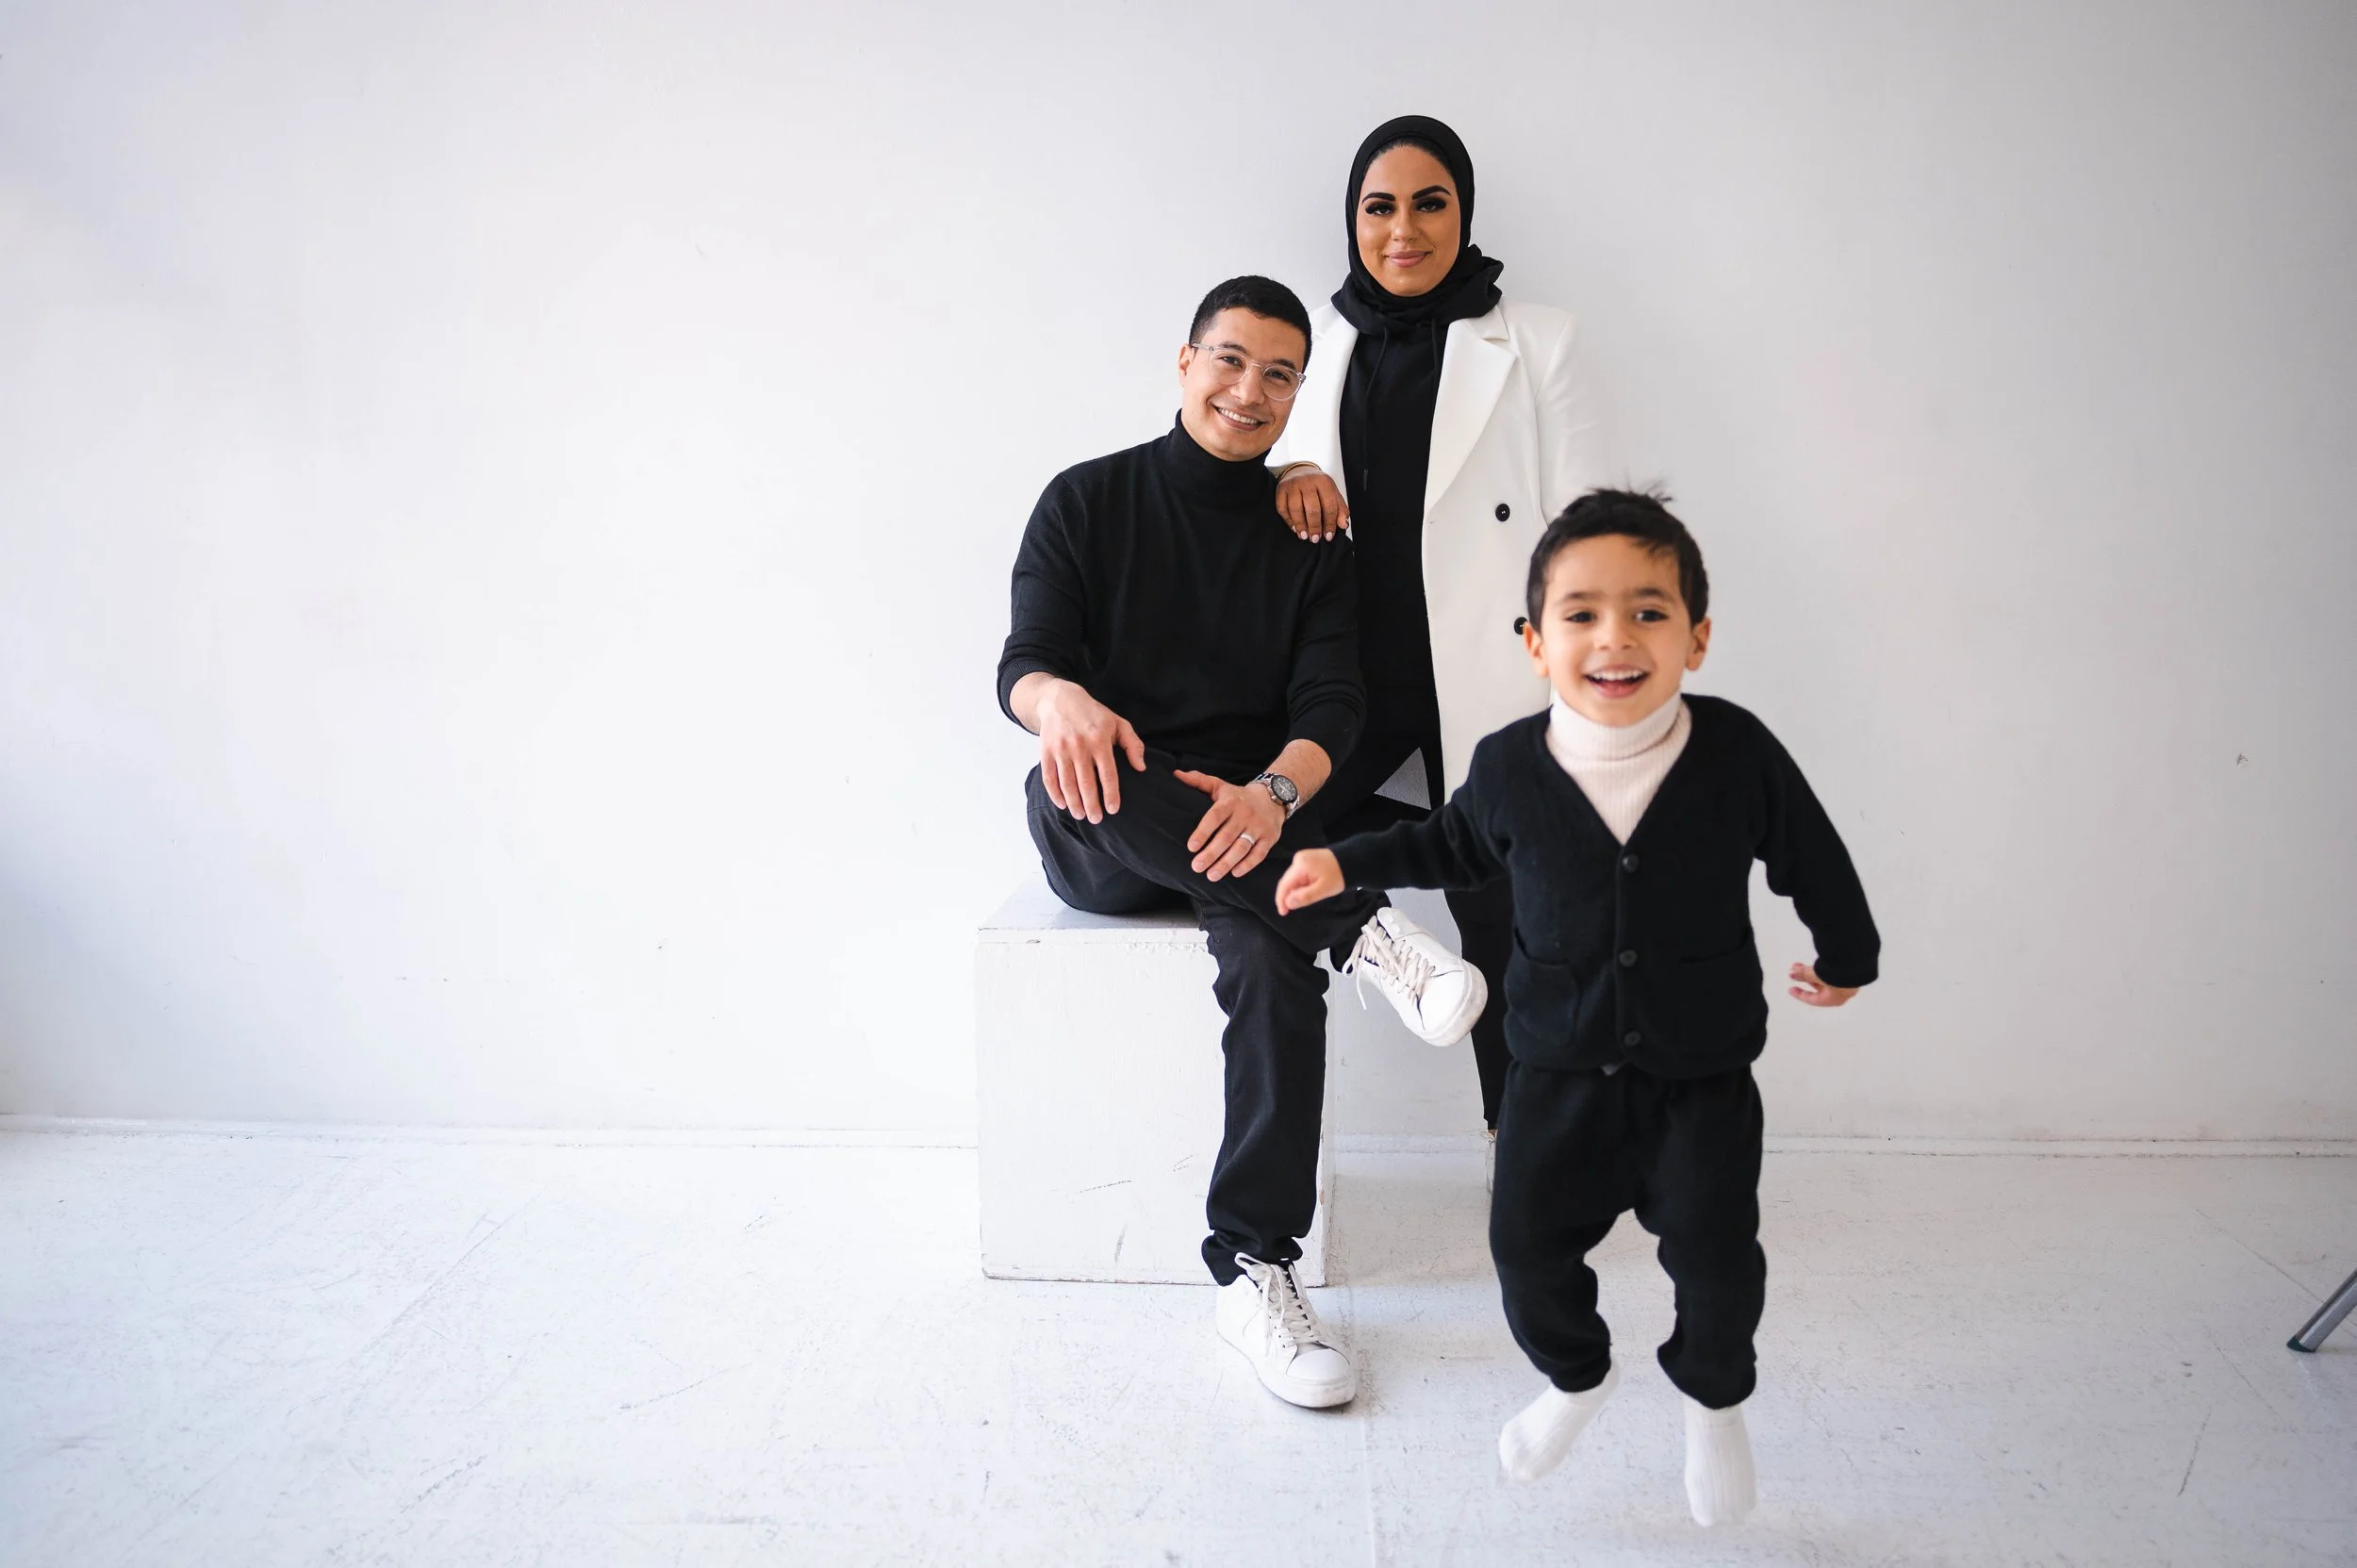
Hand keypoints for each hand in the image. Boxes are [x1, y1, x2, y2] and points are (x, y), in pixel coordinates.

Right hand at [1035, 680, 1146, 822]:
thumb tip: (1141, 767)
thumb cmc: (1094, 714)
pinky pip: (1049, 777)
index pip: (1108, 774)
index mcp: (1100, 740)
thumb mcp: (1118, 723)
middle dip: (1092, 805)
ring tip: (1081, 815)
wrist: (1060, 699)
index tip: (1113, 810)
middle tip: (1097, 820)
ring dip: (1074, 803)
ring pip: (1067, 783)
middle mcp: (1080, 746)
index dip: (1111, 794)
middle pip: (1086, 783)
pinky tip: (1062, 804)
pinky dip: (1054, 793)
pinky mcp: (1045, 751)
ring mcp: (1061, 749)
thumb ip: (1133, 744)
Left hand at [1175, 770, 1285, 881]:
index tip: (1191, 846)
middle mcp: (1245, 814)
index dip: (1203, 832)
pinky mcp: (1269, 838)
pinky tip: (1234, 873)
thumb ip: (1198, 781)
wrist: (1273, 797)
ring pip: (1242, 847)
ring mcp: (1258, 827)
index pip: (1215, 817)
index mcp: (1230, 802)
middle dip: (1211, 853)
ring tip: (1211, 875)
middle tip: (1196, 867)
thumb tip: (1176, 775)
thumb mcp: (1220, 786)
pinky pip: (1259, 854)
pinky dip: (1247, 864)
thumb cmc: (1238, 796)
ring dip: (1226, 863)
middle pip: (1227, 836)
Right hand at [1274, 849, 1342, 914]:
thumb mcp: (1323, 890)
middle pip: (1287, 881)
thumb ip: (1305, 896)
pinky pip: (1297, 874)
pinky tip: (1306, 890)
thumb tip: (1288, 903)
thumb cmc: (1338, 876)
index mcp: (1300, 865)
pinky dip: (1299, 884)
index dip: (1281, 900)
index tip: (1283, 913)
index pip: (1284, 884)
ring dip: (1294, 890)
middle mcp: (1297, 859)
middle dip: (1288, 896)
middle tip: (1291, 909)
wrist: (1350, 861)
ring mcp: (1301, 857)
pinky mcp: (1305, 859)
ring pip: (1292, 878)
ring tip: (1302, 899)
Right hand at [1276, 469, 1348, 541]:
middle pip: (1312, 508)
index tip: (1328, 536)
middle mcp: (1307, 481)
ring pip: (1295, 509)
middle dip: (1314, 527)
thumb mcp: (1332, 493)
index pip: (1329, 506)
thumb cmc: (1317, 486)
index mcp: (1323, 482)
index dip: (1330, 523)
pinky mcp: (1280, 489)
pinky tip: (1294, 528)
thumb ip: (1340, 509)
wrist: (1299, 471)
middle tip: (1315, 538)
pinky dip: (1288, 520)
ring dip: (1300, 525)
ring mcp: (1292, 485)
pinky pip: (1282, 508)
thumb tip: (1343, 525)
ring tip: (1304, 536)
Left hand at [1788, 962, 1859, 1007]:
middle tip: (1794, 972)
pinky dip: (1820, 968)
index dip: (1801, 994)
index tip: (1791, 989)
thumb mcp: (1816, 975)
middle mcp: (1841, 993)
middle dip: (1805, 978)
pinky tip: (1815, 962)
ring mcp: (1846, 982)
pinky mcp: (1848, 972)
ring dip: (1811, 971)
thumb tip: (1792, 974)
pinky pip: (1830, 972)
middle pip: (1818, 987)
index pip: (1813, 999)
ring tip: (1799, 964)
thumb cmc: (1838, 976)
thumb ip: (1804, 974)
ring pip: (1824, 978)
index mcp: (1834, 1000)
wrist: (1856, 963)